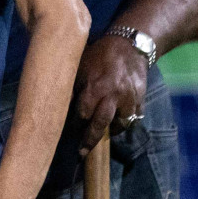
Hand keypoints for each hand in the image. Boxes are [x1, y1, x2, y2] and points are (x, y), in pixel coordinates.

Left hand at [74, 36, 146, 154]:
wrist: (131, 45)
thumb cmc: (99, 55)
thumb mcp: (81, 65)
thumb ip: (73, 86)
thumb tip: (57, 104)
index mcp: (95, 86)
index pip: (83, 112)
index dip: (75, 122)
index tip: (69, 129)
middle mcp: (113, 95)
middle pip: (100, 123)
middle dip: (89, 140)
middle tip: (81, 153)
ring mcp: (129, 99)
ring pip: (120, 124)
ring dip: (109, 131)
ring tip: (101, 134)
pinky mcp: (140, 100)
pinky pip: (134, 118)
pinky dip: (125, 123)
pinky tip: (117, 124)